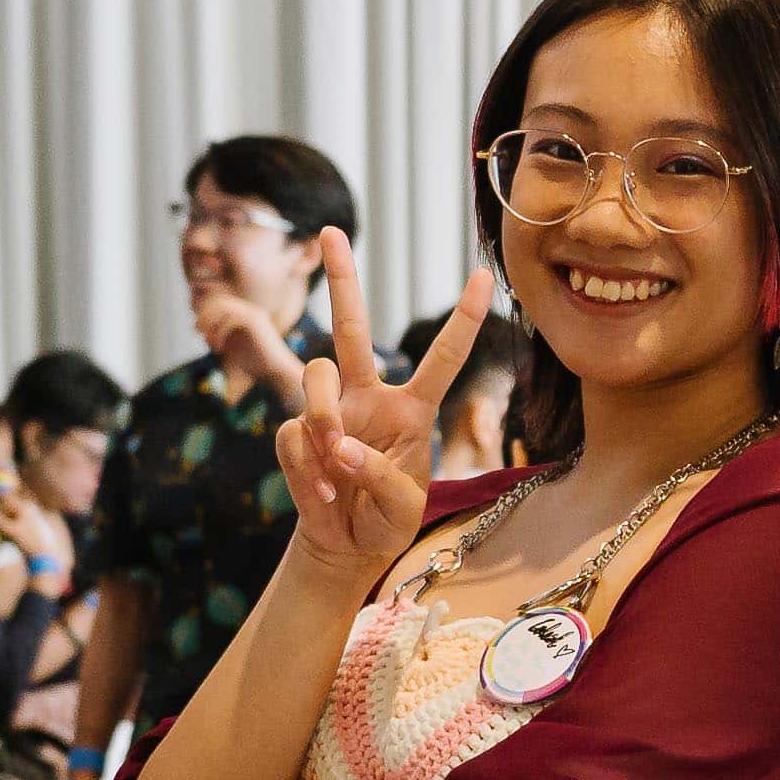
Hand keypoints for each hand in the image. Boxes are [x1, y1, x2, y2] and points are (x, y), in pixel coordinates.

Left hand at [190, 240, 324, 395]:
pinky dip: (220, 332)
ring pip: (223, 308)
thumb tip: (196, 327)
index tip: (196, 330)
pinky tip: (219, 348)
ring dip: (211, 324)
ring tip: (209, 342)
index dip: (203, 314)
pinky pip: (231, 319)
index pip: (218, 303)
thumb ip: (215, 338)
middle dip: (204, 316)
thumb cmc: (254, 366)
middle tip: (197, 332)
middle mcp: (249, 311)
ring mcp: (253, 314)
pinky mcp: (255, 321)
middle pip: (218, 302)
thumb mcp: (228, 350)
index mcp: (244, 315)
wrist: (275, 373)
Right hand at [271, 245, 493, 590]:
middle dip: (342, 279)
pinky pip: (293, 432)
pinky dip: (307, 469)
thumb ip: (381, 477)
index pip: (443, 357)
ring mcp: (329, 412)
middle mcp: (369, 398)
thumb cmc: (387, 523)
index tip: (485, 275)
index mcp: (412, 409)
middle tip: (330, 230)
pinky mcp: (297, 434)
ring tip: (336, 465)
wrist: (345, 549)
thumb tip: (340, 445)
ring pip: (315, 374)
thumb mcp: (404, 509)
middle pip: (351, 328)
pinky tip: (323, 495)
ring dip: (323, 417)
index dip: (464, 319)